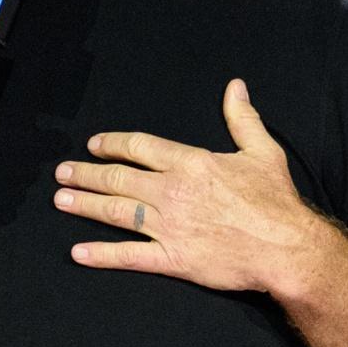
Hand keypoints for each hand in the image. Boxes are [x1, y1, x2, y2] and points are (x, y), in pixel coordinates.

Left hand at [53, 79, 329, 295]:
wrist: (286, 248)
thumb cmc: (277, 201)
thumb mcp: (263, 151)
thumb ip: (242, 119)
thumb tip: (235, 87)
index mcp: (190, 163)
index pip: (140, 147)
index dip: (113, 144)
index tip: (95, 146)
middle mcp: (172, 192)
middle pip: (119, 179)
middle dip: (87, 175)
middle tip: (63, 173)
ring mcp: (169, 227)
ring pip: (116, 212)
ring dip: (85, 205)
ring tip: (61, 201)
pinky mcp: (173, 259)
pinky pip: (130, 256)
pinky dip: (102, 254)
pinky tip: (79, 252)